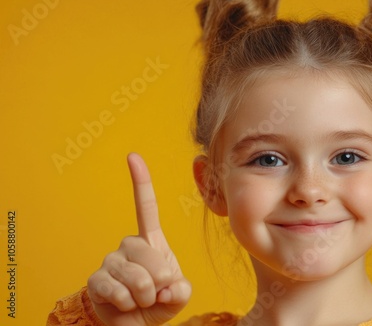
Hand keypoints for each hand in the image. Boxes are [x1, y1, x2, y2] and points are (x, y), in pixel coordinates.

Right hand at [87, 153, 190, 325]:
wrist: (134, 322)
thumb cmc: (158, 301)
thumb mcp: (178, 294)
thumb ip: (181, 288)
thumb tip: (166, 285)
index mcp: (151, 241)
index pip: (145, 207)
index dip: (140, 182)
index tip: (133, 156)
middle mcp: (128, 245)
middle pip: (150, 256)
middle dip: (159, 282)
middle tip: (155, 293)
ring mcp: (110, 260)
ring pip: (136, 278)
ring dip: (144, 296)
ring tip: (140, 299)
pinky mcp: (96, 279)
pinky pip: (117, 291)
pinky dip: (128, 304)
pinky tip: (125, 303)